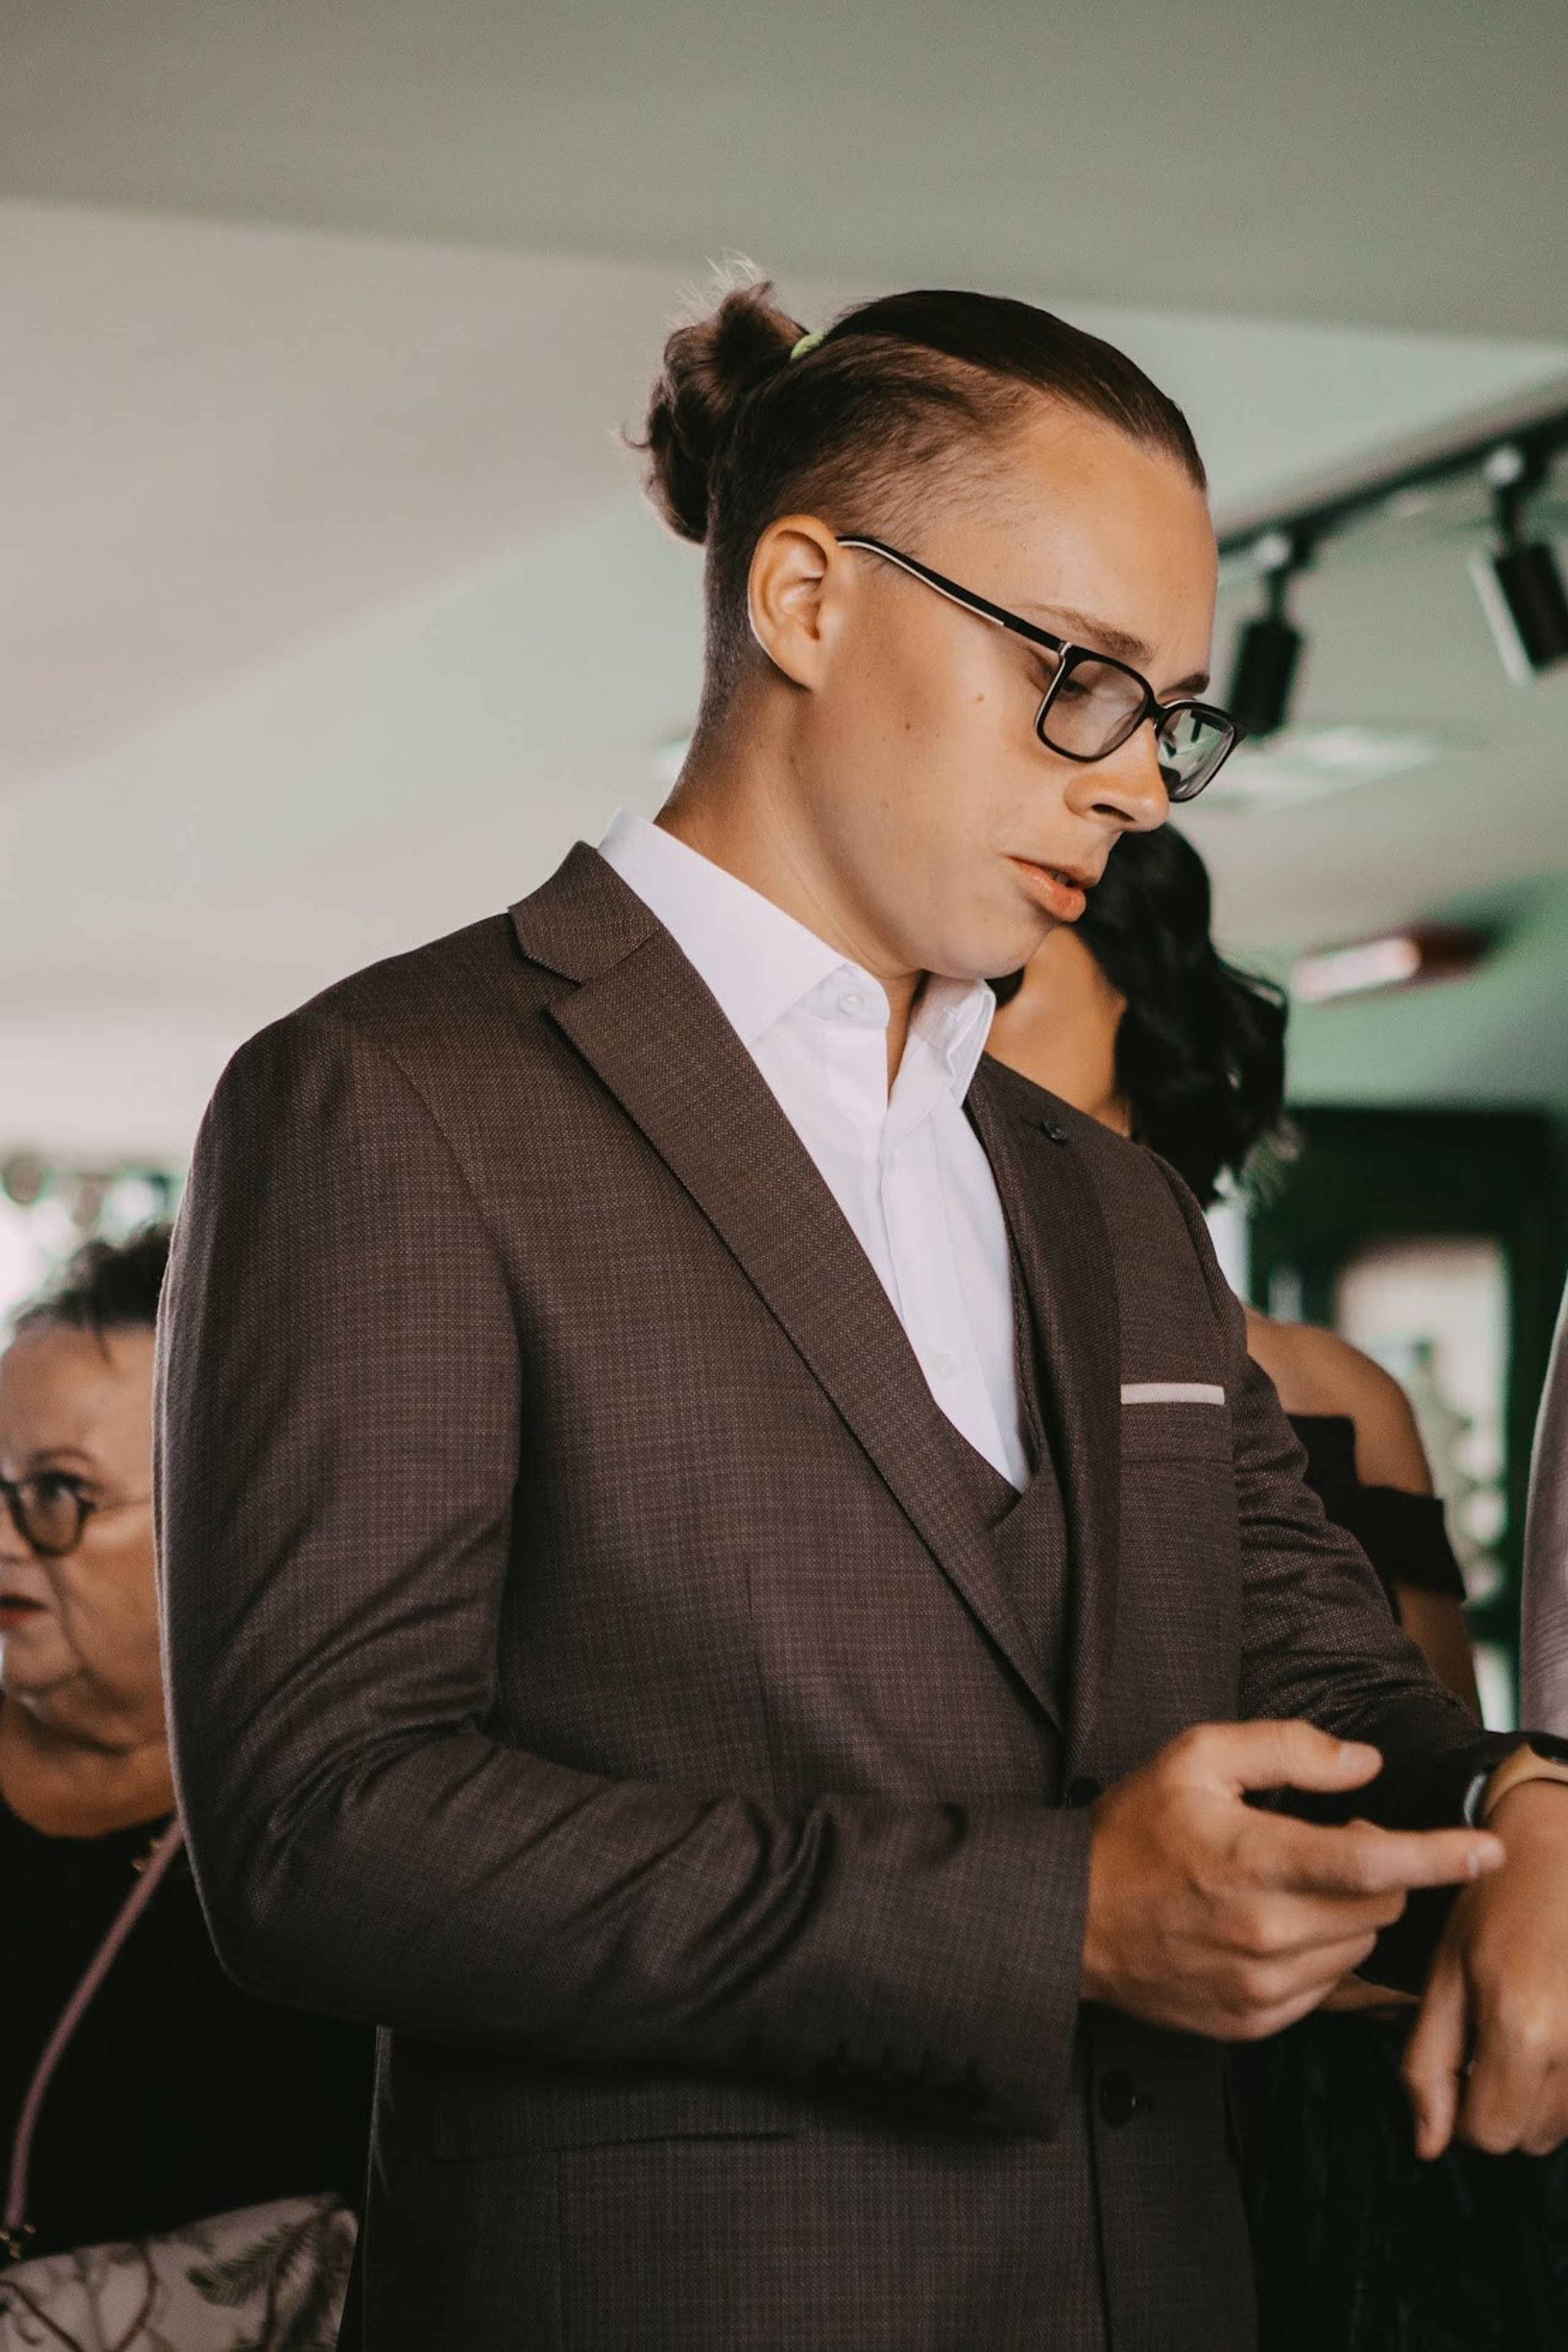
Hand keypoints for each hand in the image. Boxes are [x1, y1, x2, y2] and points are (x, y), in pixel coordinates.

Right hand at [1081, 1720, 1503, 2040]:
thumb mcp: (1195, 1757)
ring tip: (1290, 1883)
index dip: (1438, 1855)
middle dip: (1377, 1869)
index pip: (1371, 1862)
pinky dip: (1319, 1951)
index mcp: (1253, 1860)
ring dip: (1347, 1911)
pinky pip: (1327, 1986)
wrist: (1070, 1919)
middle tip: (1333, 1839)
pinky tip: (1272, 1925)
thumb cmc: (1132, 1831)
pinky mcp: (1253, 2021)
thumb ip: (1286, 1747)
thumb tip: (1365, 1764)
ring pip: (1358, 1946)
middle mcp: (1263, 1932)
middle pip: (1378, 1907)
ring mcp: (1260, 1986)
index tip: (1486, 1850)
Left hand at [1405, 1781, 1567, 2157]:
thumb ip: (1428, 2063)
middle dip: (1504, 2103)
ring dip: (1542, 2095)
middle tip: (1497, 2039)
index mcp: (1522, 2031)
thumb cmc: (1501, 1902)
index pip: (1488, 2135)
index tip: (1463, 2064)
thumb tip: (1429, 2146)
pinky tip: (1557, 2023)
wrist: (1567, 1847)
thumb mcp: (1445, 1972)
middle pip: (1532, 2138)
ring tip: (1531, 2026)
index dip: (1464, 2108)